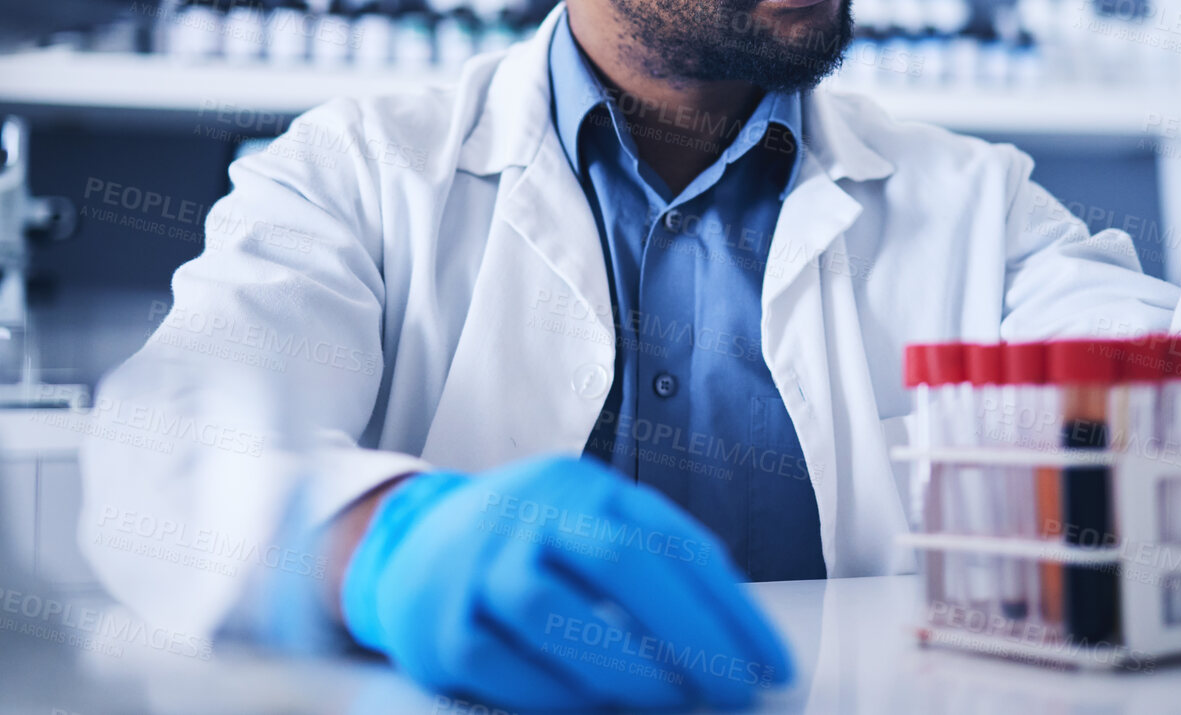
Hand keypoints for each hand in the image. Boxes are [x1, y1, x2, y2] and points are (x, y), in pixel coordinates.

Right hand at [340, 455, 791, 710]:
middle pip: (620, 561)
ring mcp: (480, 569)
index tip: (773, 663)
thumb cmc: (526, 542)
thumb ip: (652, 559)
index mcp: (583, 488)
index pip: (671, 538)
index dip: (731, 605)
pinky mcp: (442, 627)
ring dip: (627, 664)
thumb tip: (736, 634)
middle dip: (691, 633)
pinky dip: (557, 694)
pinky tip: (597, 707)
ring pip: (555, 610)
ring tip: (674, 699)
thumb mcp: (587, 519)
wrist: (407, 544)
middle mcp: (530, 516)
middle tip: (736, 688)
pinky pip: (502, 666)